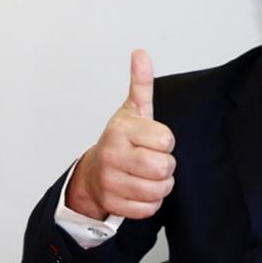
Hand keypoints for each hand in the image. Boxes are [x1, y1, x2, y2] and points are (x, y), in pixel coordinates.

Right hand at [65, 49, 175, 219]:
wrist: (94, 173)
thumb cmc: (121, 141)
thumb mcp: (132, 111)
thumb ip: (141, 84)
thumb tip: (140, 53)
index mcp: (121, 130)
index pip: (167, 140)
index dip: (166, 142)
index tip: (153, 140)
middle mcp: (112, 155)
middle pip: (164, 168)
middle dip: (166, 166)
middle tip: (154, 160)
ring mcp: (111, 181)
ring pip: (159, 190)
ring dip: (161, 185)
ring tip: (148, 175)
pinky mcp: (113, 204)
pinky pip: (149, 209)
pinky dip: (151, 203)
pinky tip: (140, 190)